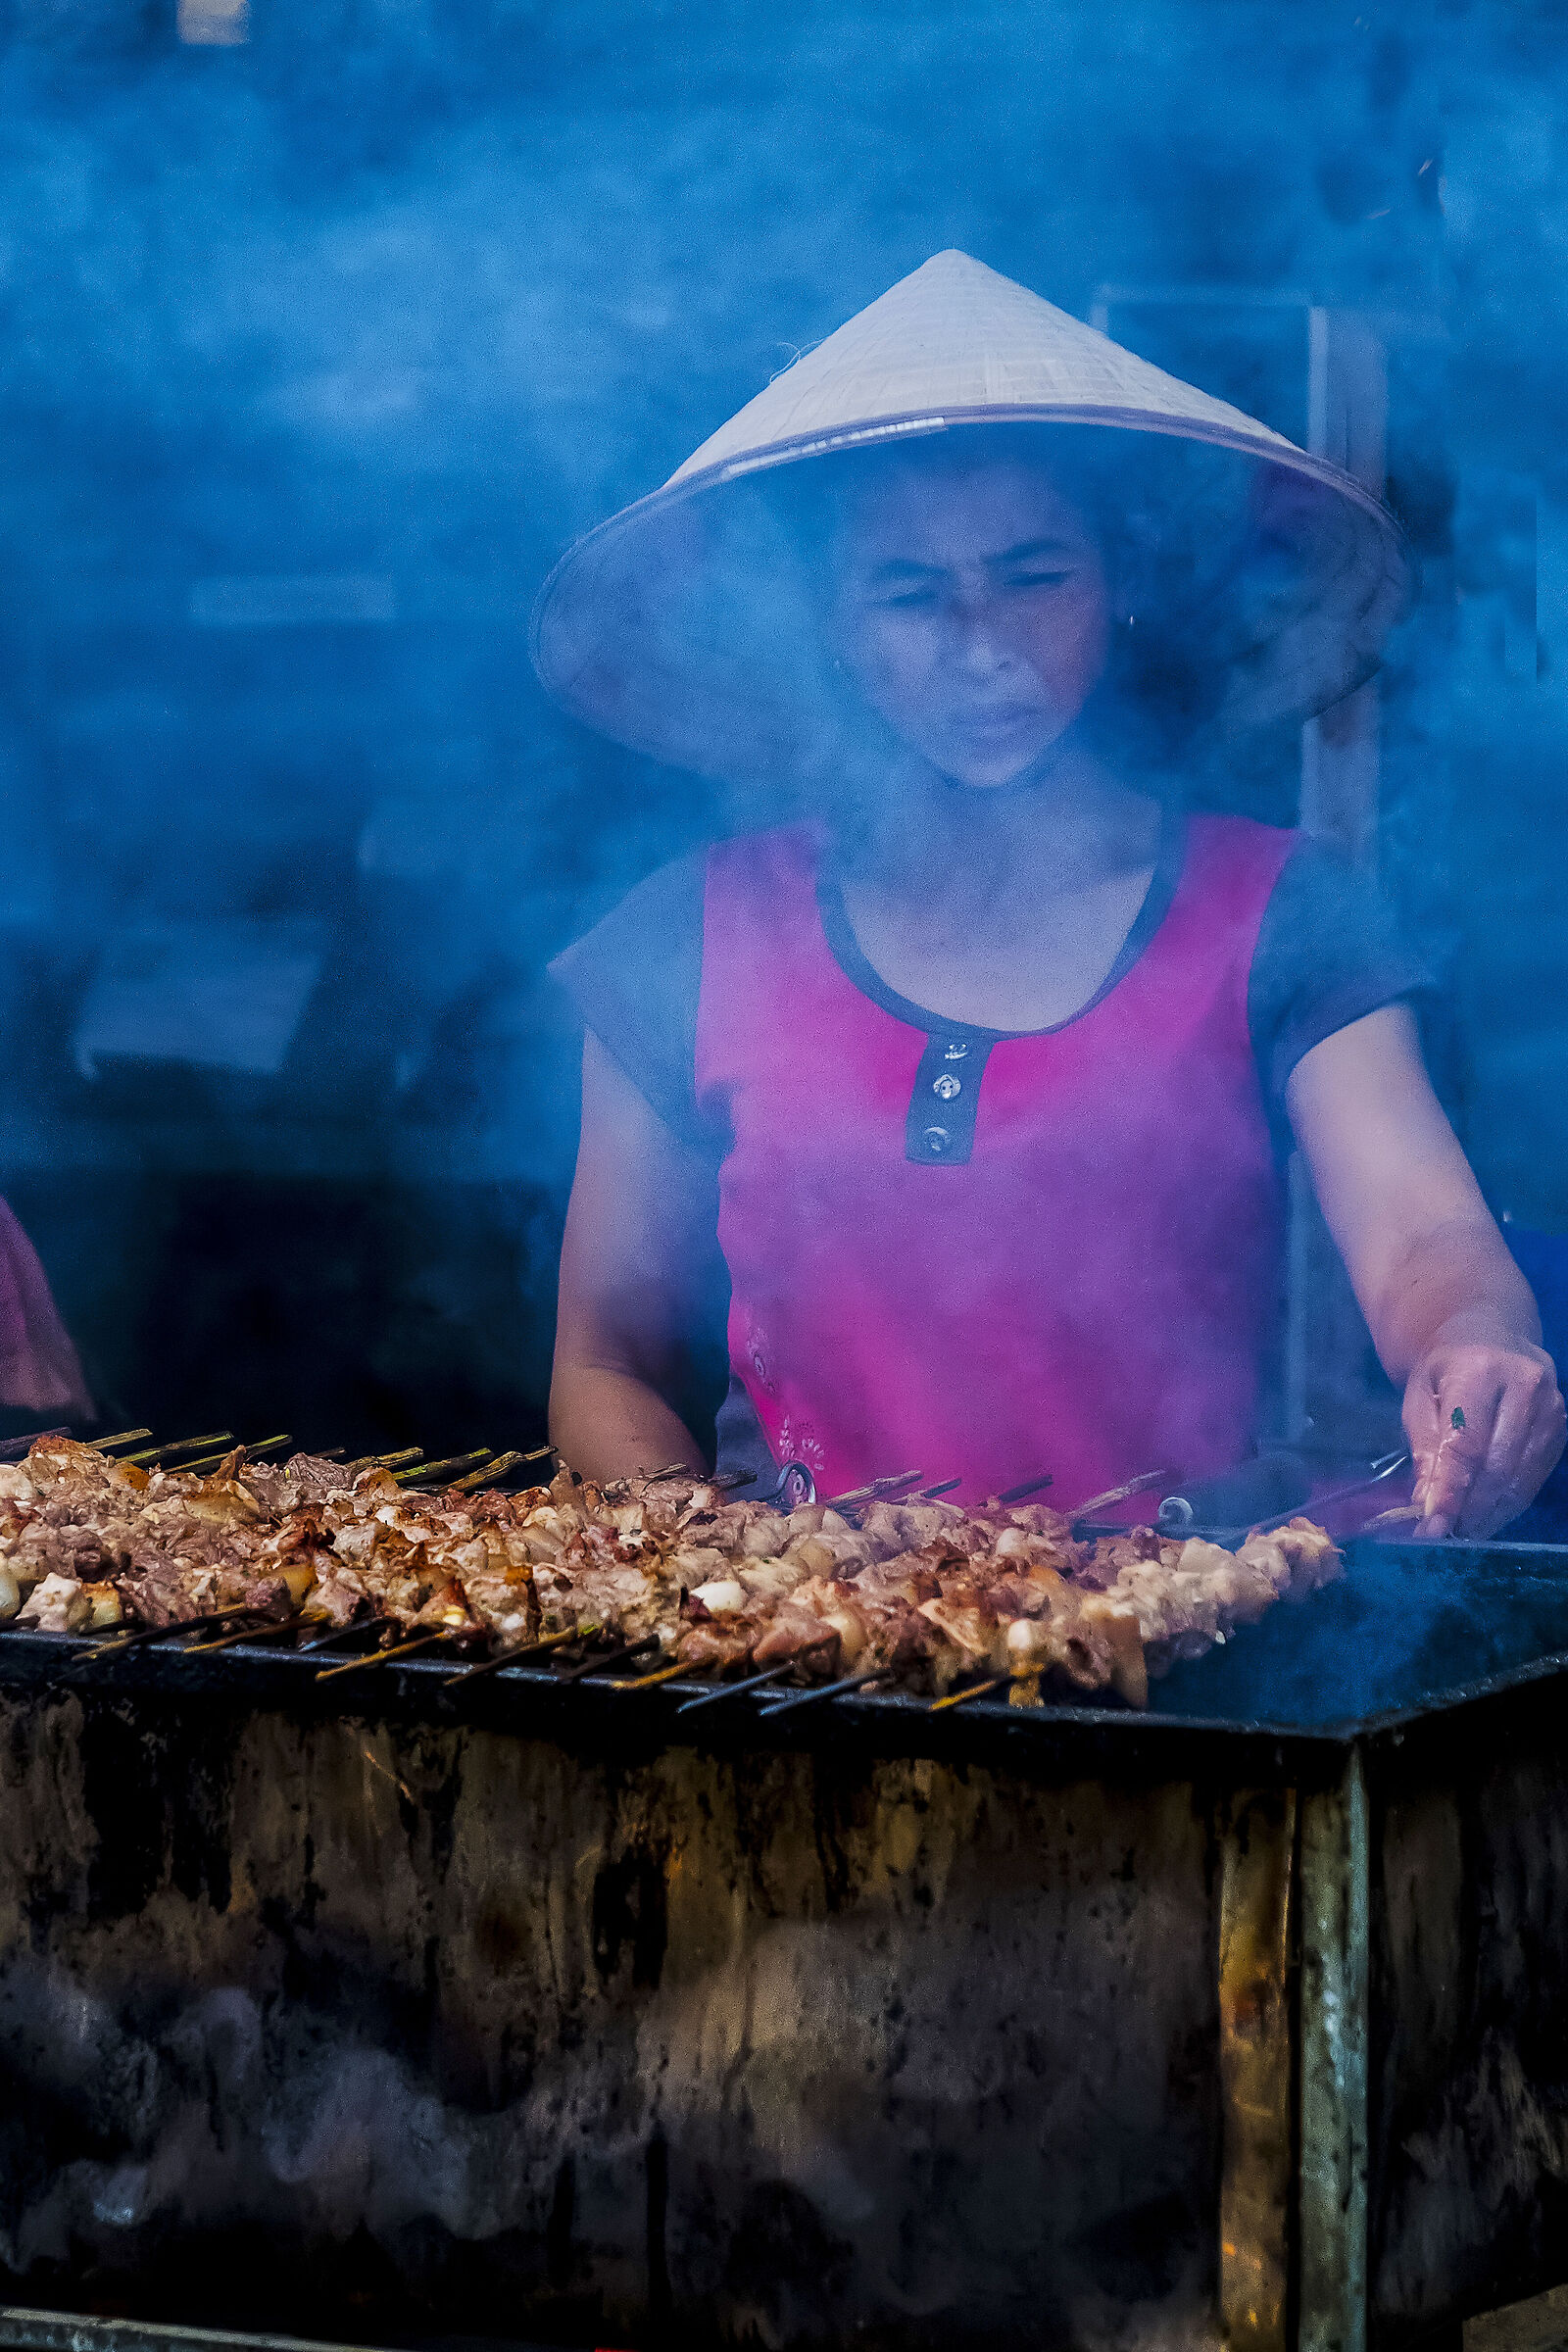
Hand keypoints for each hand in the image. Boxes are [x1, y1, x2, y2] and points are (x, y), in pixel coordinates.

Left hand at [1404, 1322, 1566, 1537]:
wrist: (1489, 1335)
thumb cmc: (1445, 1368)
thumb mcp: (1419, 1397)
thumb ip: (1424, 1447)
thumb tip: (1427, 1503)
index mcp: (1480, 1369)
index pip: (1467, 1442)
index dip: (1451, 1488)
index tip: (1433, 1523)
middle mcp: (1525, 1384)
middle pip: (1497, 1463)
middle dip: (1468, 1506)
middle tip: (1443, 1535)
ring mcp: (1550, 1405)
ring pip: (1519, 1475)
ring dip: (1489, 1511)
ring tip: (1462, 1531)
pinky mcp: (1561, 1425)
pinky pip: (1535, 1475)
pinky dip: (1509, 1501)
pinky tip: (1487, 1515)